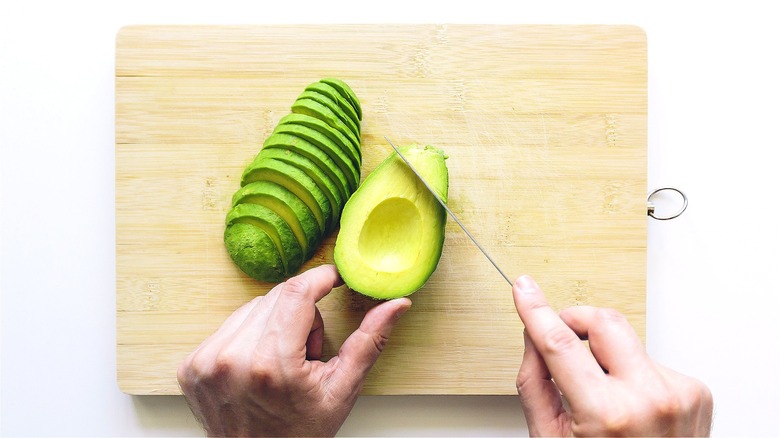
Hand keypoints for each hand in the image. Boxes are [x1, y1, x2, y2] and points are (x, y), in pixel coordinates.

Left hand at [177, 264, 410, 436]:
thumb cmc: (300, 433)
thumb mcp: (342, 391)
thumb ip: (369, 342)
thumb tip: (397, 304)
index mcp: (272, 364)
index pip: (297, 292)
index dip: (321, 278)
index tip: (335, 278)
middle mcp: (232, 358)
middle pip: (277, 296)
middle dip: (301, 312)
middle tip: (307, 350)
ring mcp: (206, 361)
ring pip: (253, 306)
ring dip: (274, 322)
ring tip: (282, 362)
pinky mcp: (190, 364)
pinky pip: (229, 324)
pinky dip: (250, 335)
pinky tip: (259, 365)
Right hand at [512, 275, 712, 436]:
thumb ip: (535, 382)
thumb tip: (533, 337)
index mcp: (607, 415)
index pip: (560, 343)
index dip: (536, 311)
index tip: (525, 289)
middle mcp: (649, 399)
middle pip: (605, 321)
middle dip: (577, 320)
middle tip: (562, 331)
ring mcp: (678, 393)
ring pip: (627, 340)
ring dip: (608, 356)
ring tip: (605, 393)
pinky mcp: (695, 391)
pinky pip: (651, 360)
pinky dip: (634, 373)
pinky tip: (632, 403)